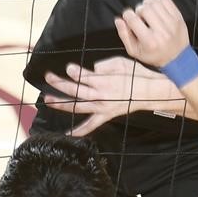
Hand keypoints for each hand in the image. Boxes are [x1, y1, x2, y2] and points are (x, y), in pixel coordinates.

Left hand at [40, 56, 180, 136]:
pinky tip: (68, 133)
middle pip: (75, 90)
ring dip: (61, 104)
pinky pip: (91, 125)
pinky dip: (79, 130)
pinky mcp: (106, 115)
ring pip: (78, 106)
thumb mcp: (121, 63)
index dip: (74, 72)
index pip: (84, 76)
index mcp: (104, 81)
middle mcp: (100, 95)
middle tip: (48, 77)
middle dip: (59, 83)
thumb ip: (104, 65)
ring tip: (48, 99)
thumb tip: (91, 69)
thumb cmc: (135, 74)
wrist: (149, 91)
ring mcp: (102, 107)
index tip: (67, 68)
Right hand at [114, 0, 191, 67]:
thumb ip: (124, 35)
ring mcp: (172, 23)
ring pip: (154, 2)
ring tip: (148, 12)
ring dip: (147, 4)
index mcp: (150, 42)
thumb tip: (118, 20)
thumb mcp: (135, 51)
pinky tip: (155, 7)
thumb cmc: (154, 55)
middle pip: (144, 9)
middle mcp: (162, 32)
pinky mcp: (178, 17)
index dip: (127, 15)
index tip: (128, 17)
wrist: (178, 58)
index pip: (132, 19)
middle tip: (140, 17)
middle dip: (138, 10)